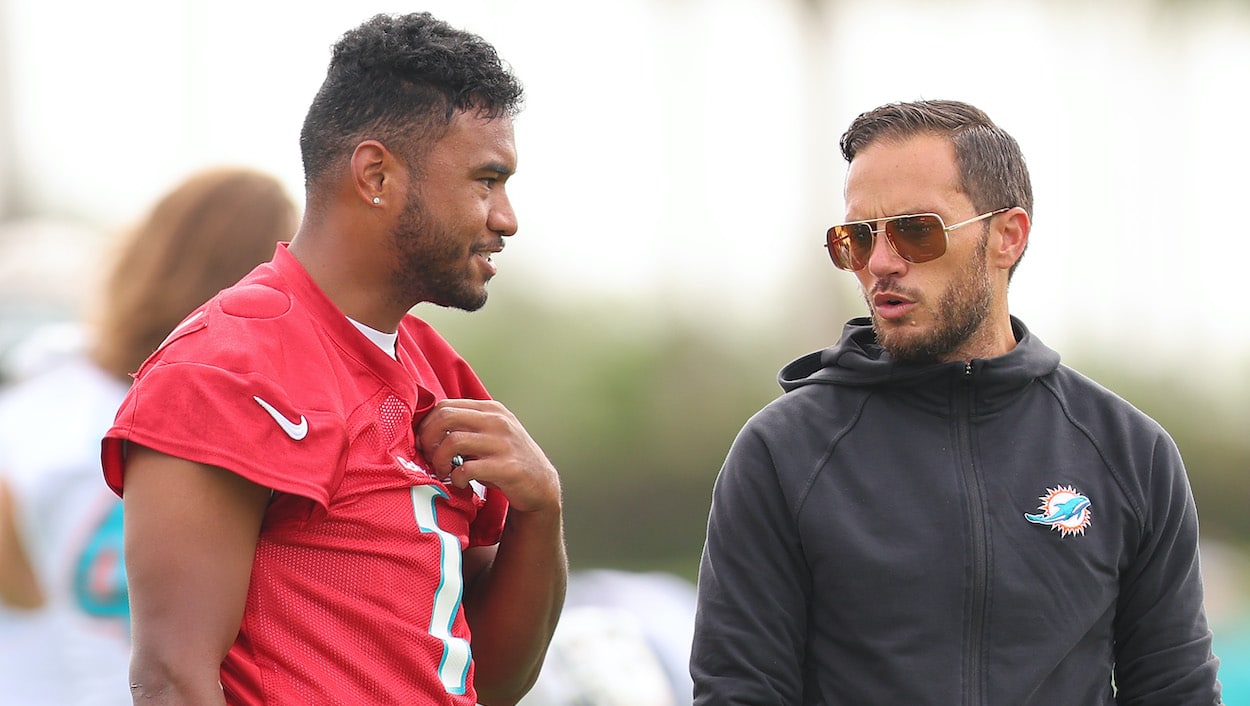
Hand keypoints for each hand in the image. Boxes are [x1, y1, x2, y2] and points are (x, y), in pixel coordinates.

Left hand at [415, 399, 560, 513]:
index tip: (424, 444)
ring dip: (439, 460)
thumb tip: (426, 431)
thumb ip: (465, 427)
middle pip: (445, 417)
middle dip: (428, 440)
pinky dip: (457, 478)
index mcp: (490, 409)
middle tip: (429, 458)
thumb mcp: (489, 434)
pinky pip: (468, 468)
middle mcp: (498, 421)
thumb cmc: (506, 459)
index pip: (445, 406)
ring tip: (443, 471)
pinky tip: (461, 482)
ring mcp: (503, 443)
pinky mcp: (507, 467)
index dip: (427, 425)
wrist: (540, 484)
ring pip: (453, 441)